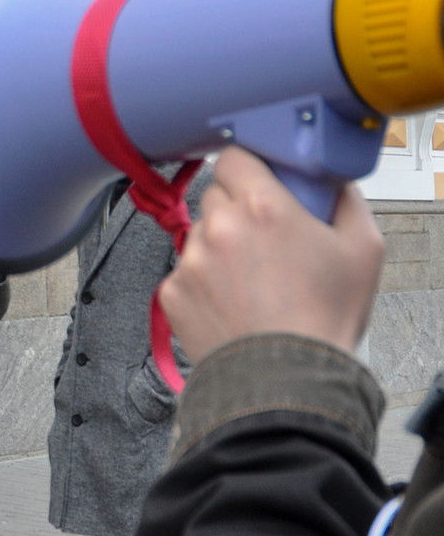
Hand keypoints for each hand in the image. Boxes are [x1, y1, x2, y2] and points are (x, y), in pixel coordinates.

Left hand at [158, 147, 384, 359]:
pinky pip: (184, 272)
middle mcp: (218, 227)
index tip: (260, 182)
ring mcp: (189, 260)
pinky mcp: (171, 291)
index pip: (234, 157)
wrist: (284, 378)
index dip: (249, 168)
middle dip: (237, 209)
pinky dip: (202, 282)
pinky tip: (231, 303)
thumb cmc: (325, 317)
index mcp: (262, 206)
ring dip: (219, 246)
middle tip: (265, 238)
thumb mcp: (364, 249)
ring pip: (199, 234)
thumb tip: (332, 182)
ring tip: (251, 281)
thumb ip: (346, 201)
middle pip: (216, 196)